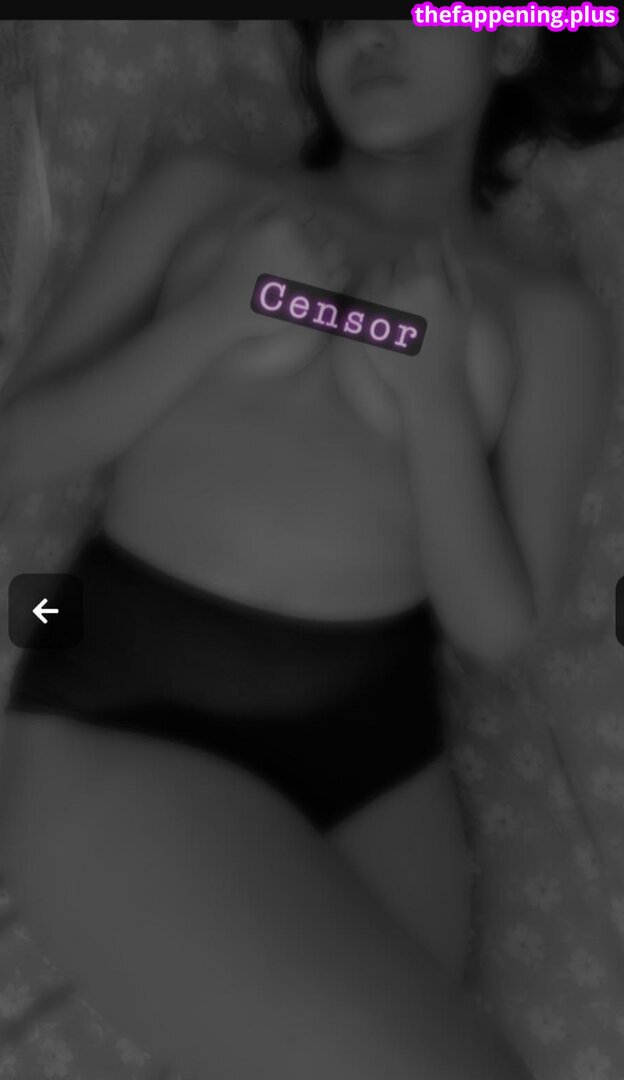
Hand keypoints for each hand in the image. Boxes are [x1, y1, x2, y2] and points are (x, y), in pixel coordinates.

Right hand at [216, 195, 348, 341]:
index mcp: (283, 224)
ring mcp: (314, 268)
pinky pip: (342, 272)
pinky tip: (317, 277)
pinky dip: (334, 271)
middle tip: (299, 252)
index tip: (292, 234)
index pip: (309, 212)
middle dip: (314, 237)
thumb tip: (292, 197)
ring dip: (327, 253)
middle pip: (323, 230)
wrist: (234, 305)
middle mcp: (302, 243)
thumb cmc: (236, 264)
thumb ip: (268, 203)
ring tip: (310, 263)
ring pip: (336, 249)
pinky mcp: (321, 291)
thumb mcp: (242, 224)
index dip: (302, 221)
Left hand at [354, 231, 473, 410]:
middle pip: (400, 260)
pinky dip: (375, 297)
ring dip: (389, 280)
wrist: (429, 382)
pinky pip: (365, 292)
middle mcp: (401, 286)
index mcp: (429, 280)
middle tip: (417, 297)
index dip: (428, 262)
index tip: (431, 280)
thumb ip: (453, 266)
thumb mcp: (464, 302)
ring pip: (379, 273)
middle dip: (409, 272)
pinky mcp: (364, 318)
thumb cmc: (452, 343)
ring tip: (401, 304)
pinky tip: (388, 314)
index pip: (423, 248)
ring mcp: (379, 302)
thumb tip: (443, 234)